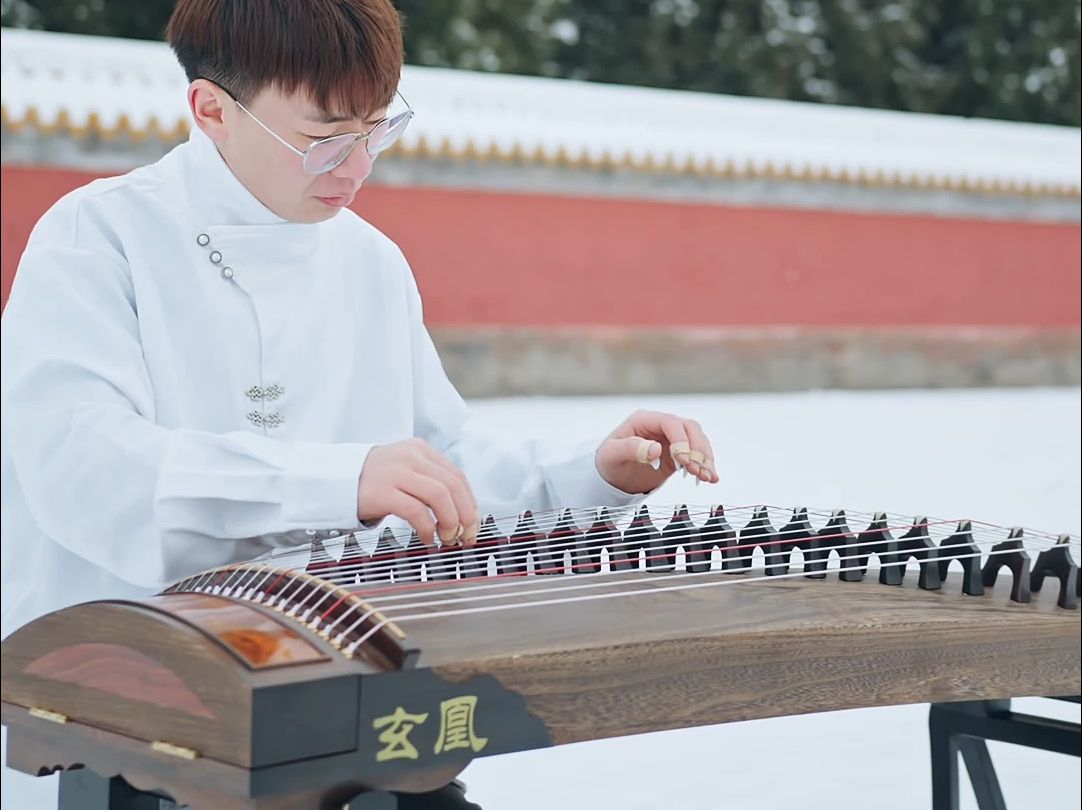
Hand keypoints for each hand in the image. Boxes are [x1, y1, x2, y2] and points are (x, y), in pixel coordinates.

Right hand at [357, 438, 479, 545]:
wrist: (336, 480)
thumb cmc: (375, 481)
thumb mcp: (405, 471)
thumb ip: (430, 482)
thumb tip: (461, 513)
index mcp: (420, 450)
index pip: (457, 476)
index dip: (470, 503)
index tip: (473, 524)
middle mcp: (411, 457)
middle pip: (453, 486)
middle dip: (466, 515)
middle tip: (466, 536)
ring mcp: (396, 473)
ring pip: (439, 496)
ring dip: (450, 522)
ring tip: (448, 538)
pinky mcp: (382, 492)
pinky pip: (416, 511)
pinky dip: (428, 528)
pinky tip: (427, 538)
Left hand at [594, 410, 717, 494]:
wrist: (612, 477)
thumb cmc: (608, 461)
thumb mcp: (611, 455)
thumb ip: (631, 448)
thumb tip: (655, 448)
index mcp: (644, 420)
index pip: (670, 423)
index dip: (680, 439)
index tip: (682, 460)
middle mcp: (661, 426)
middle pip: (689, 428)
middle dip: (697, 449)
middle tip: (697, 471)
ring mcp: (671, 439)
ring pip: (698, 440)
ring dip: (705, 458)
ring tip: (706, 478)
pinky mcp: (678, 454)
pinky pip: (697, 455)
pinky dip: (706, 465)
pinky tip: (710, 478)